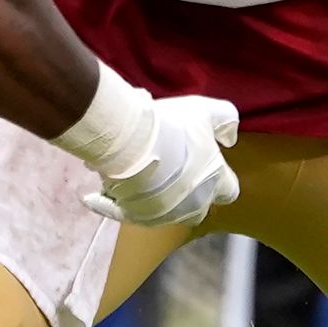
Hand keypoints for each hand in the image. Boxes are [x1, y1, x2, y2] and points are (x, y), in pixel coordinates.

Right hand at [84, 94, 239, 227]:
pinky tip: (96, 195)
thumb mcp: (207, 110)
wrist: (130, 140)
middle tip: (175, 166)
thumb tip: (230, 137)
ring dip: (159, 196)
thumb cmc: (172, 125)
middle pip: (199, 206)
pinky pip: (124, 213)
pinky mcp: (134, 216)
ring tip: (143, 170)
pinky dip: (114, 204)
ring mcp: (164, 215)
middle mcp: (193, 205)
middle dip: (192, 191)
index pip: (229, 191)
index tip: (207, 162)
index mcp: (214, 183)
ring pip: (165, 211)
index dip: (220, 177)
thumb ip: (227, 119)